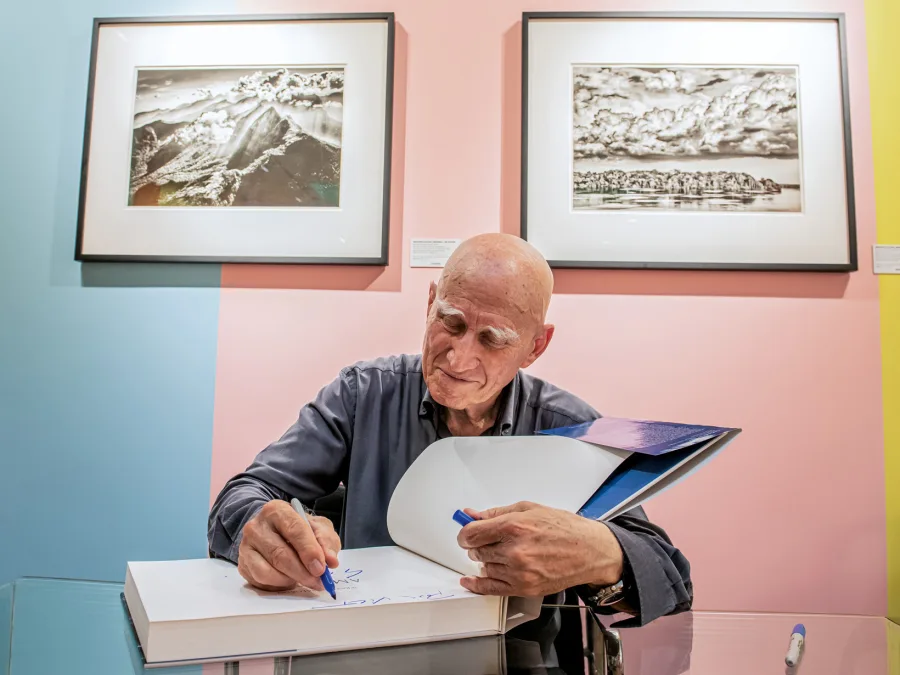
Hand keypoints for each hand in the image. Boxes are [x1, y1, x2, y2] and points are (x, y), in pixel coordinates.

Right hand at [237, 499, 340, 591]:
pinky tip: (289, 580)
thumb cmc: (299, 529)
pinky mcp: (242, 564)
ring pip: (267, 571)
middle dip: (302, 572)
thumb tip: (331, 561)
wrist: (275, 532)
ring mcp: (246, 546)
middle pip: (280, 554)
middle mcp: (256, 526)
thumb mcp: (318, 528)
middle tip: (318, 581)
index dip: (309, 550)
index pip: (294, 530)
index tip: (321, 568)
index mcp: (276, 510)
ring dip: (290, 580)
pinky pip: (260, 581)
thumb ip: (326, 542)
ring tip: (304, 580)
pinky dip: (278, 585)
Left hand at [456, 501, 622, 596]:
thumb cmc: (564, 528)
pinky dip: (477, 585)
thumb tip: (472, 515)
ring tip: (500, 553)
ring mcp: (519, 572)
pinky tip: (471, 580)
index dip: (466, 533)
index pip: (472, 534)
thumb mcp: (528, 509)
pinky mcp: (524, 588)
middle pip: (476, 551)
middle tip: (488, 541)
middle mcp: (515, 550)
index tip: (467, 533)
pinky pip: (491, 589)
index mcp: (514, 526)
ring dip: (486, 561)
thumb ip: (496, 513)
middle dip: (478, 545)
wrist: (589, 551)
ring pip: (484, 568)